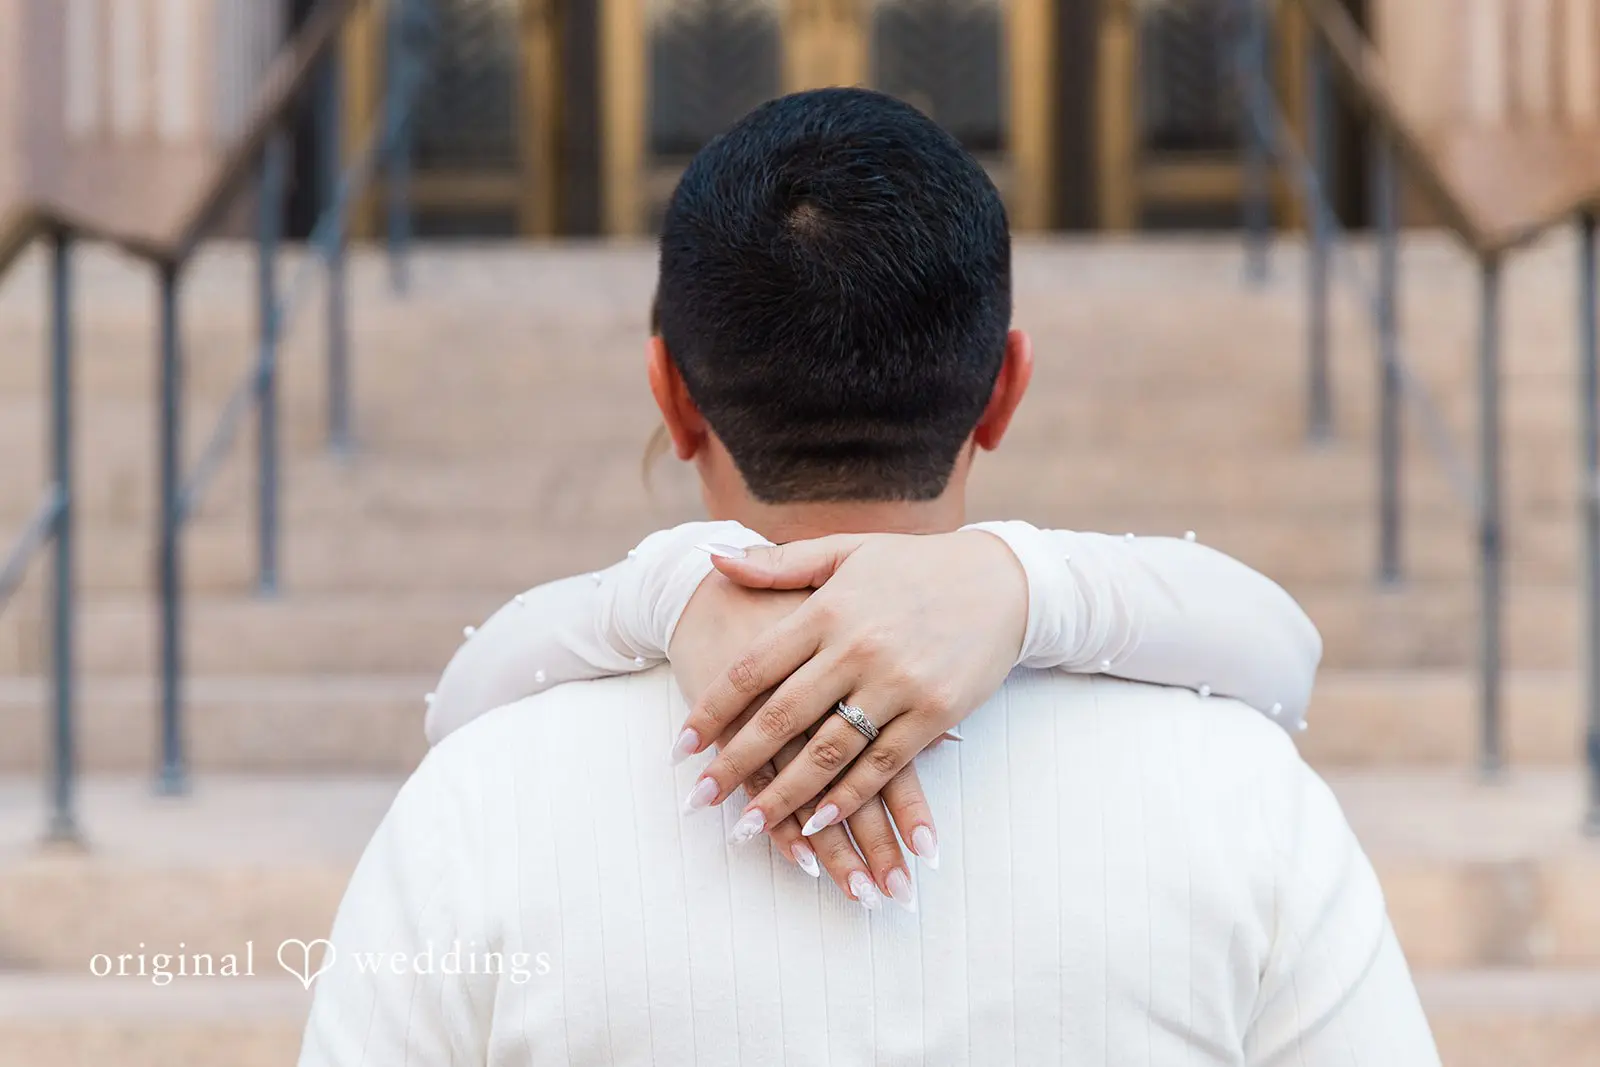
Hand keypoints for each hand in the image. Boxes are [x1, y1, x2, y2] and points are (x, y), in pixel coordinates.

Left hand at [672, 530, 1026, 854]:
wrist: (1001, 579)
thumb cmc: (914, 565)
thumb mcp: (844, 551)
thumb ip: (777, 564)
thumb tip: (712, 560)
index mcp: (827, 609)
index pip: (754, 669)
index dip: (713, 711)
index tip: (682, 746)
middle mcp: (858, 649)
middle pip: (781, 719)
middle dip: (734, 765)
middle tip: (697, 800)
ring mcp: (898, 684)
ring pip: (828, 753)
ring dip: (783, 796)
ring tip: (746, 825)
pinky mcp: (935, 713)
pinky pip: (882, 767)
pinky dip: (846, 800)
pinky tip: (816, 824)